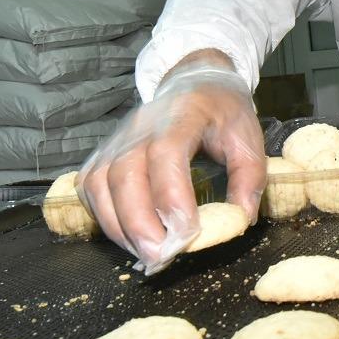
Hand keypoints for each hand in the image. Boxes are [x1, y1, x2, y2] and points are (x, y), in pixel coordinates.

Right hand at [77, 51, 265, 273]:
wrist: (193, 82)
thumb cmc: (222, 112)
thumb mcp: (249, 137)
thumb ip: (249, 178)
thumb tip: (240, 219)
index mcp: (181, 116)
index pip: (165, 154)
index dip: (172, 197)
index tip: (187, 234)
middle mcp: (140, 126)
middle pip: (124, 174)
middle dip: (139, 223)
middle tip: (160, 257)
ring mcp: (116, 138)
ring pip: (99, 184)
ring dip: (118, 226)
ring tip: (145, 253)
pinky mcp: (102, 152)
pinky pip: (89, 187)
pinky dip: (102, 216)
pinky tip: (127, 235)